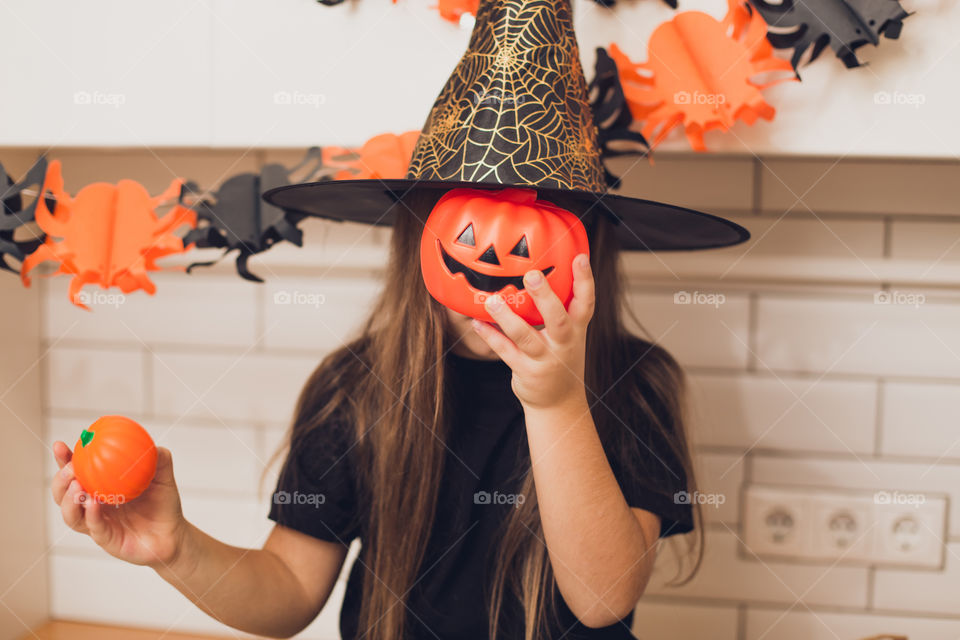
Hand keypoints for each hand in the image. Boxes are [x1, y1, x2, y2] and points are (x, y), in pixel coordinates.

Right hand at [50, 440, 188, 568]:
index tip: (59, 446)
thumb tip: (151, 444)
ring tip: (77, 486)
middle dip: (60, 481)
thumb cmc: (164, 504)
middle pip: (64, 496)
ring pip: (72, 516)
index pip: (76, 474)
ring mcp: (98, 525)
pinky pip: (95, 528)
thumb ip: (159, 459)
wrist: (174, 534)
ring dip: (70, 501)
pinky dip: (91, 515)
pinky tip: (92, 504)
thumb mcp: (163, 478)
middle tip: (70, 469)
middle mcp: (94, 507)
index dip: (64, 461)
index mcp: (100, 489)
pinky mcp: (107, 540)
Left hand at [471, 253, 593, 409]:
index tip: (580, 257)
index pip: (586, 303)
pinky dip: (490, 335)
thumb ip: (560, 308)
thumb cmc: (560, 357)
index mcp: (577, 330)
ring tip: (492, 300)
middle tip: (532, 275)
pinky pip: (505, 351)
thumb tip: (541, 271)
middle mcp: (564, 344)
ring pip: (525, 336)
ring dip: (507, 317)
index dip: (585, 280)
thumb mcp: (570, 335)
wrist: (559, 402)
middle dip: (545, 297)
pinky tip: (476, 322)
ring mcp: (545, 359)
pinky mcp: (525, 371)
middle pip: (558, 319)